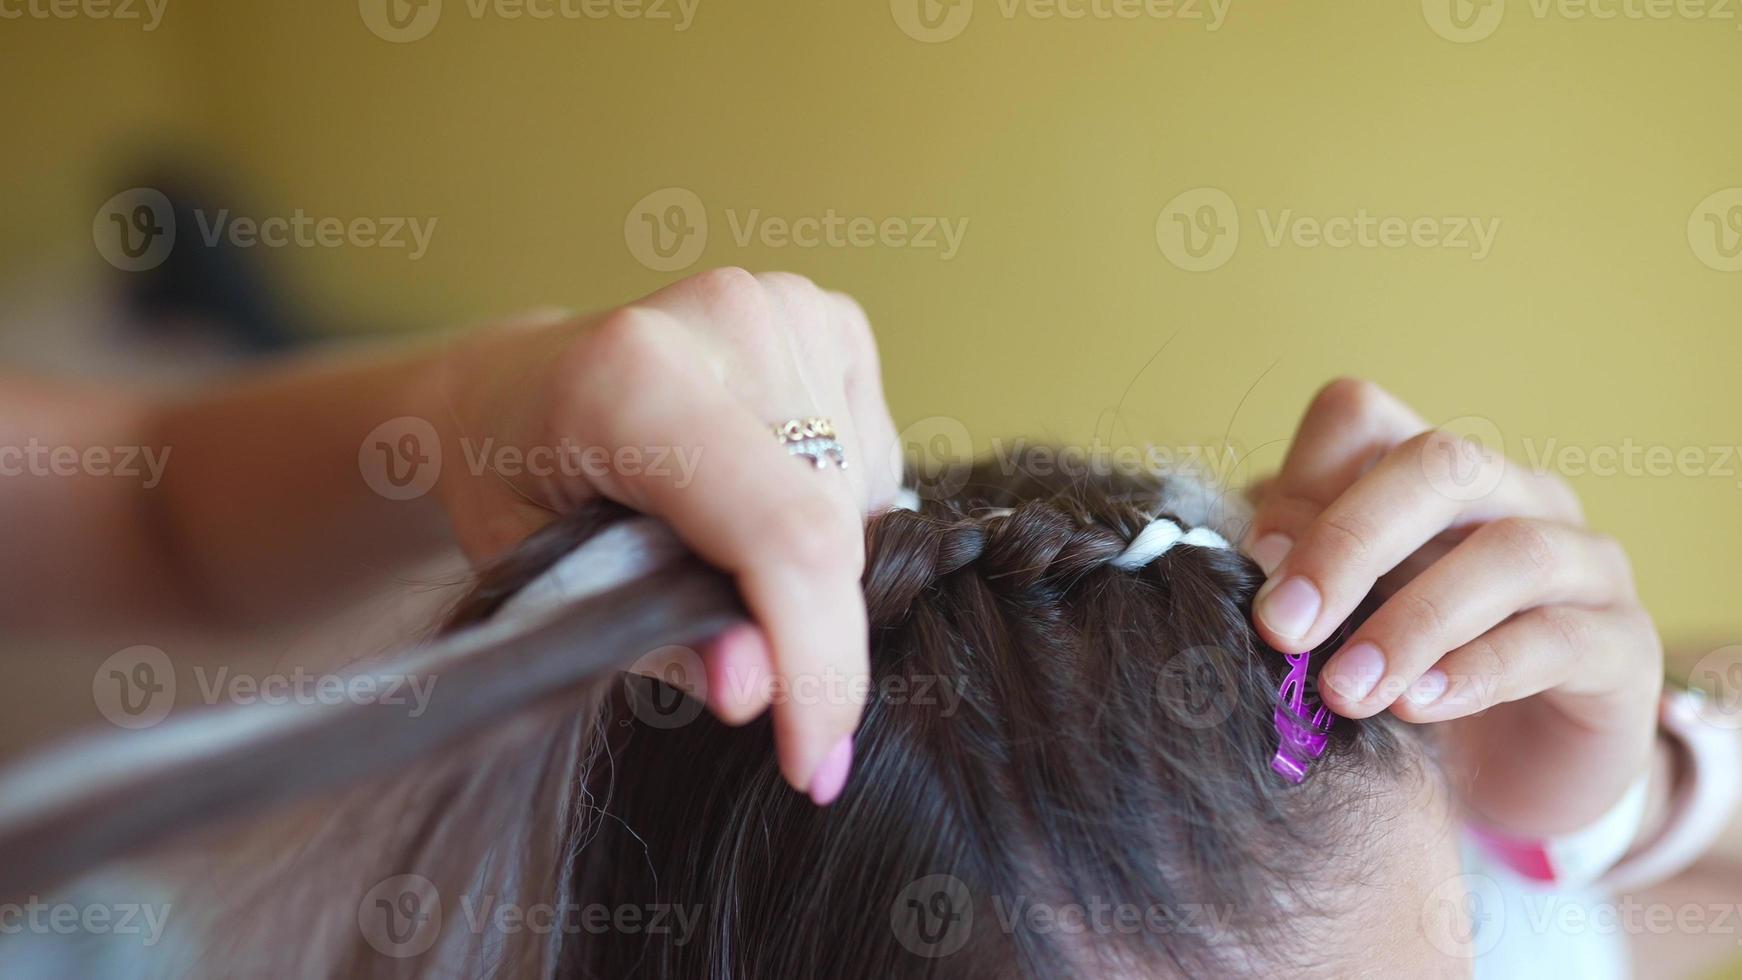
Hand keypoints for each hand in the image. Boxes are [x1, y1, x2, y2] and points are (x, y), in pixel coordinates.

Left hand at [419, 268, 900, 803]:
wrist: (510, 389)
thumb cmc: (513, 484)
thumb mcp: (545, 583)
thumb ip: (651, 639)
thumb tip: (752, 689)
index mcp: (631, 378)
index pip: (784, 534)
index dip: (818, 659)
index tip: (813, 761)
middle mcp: (725, 319)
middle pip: (833, 526)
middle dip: (811, 631)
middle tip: (743, 668)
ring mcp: (783, 306)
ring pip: (864, 500)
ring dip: (818, 565)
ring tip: (714, 543)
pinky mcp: (826, 313)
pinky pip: (874, 457)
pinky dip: (835, 506)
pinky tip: (753, 490)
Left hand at [1244, 379, 1662, 834]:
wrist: (1512, 782)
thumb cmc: (1406, 677)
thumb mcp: (1339, 625)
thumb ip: (1301, 578)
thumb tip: (1259, 551)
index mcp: (1428, 475)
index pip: (1361, 417)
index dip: (1300, 479)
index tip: (1252, 567)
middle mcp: (1515, 496)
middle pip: (1439, 464)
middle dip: (1349, 542)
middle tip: (1282, 627)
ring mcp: (1584, 563)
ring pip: (1512, 551)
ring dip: (1413, 621)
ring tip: (1346, 689)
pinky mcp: (1625, 646)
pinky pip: (1559, 639)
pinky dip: (1479, 671)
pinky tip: (1417, 707)